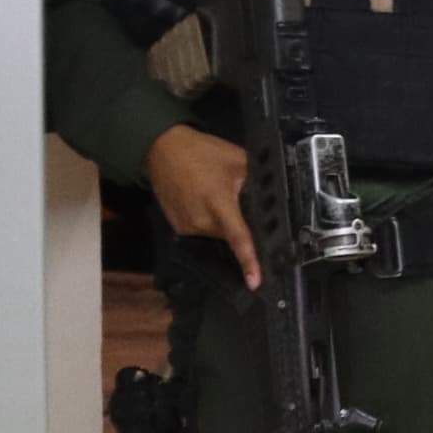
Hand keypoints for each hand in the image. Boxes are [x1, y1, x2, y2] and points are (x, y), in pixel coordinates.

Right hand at [146, 125, 260, 289]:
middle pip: (231, 234)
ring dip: (223, 219)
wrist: (162, 149)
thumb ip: (255, 182)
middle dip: (240, 221)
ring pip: (217, 232)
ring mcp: (187, 225)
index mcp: (219, 203)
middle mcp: (201, 220)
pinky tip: (204, 198)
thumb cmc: (201, 152)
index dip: (248, 261)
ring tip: (215, 192)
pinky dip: (208, 219)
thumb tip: (270, 199)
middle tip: (236, 197)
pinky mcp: (178, 226)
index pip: (238, 237)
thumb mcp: (238, 160)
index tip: (255, 282)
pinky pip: (202, 229)